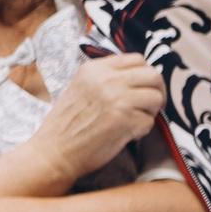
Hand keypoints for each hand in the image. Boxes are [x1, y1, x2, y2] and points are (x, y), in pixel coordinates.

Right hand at [20, 53, 165, 184]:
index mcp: (95, 69)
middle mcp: (106, 80)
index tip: (144, 87)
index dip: (146, 74)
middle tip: (150, 105)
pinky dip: (142, 130)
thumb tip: (141, 74)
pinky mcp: (124, 120)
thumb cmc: (68, 123)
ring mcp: (116, 99)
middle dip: (157, 90)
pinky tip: (126, 133)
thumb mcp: (82, 87)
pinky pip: (150, 121)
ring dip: (151, 111)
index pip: (137, 60)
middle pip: (153, 75)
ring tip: (135, 120)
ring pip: (156, 97)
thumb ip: (108, 78)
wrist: (54, 151)